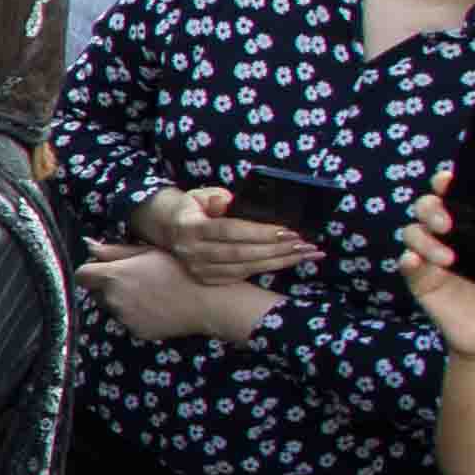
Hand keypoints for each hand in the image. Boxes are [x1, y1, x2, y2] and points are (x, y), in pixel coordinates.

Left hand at [74, 239, 273, 343]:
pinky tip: (156, 306)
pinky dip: (135, 314)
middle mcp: (113, 299)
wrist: (205, 301)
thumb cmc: (179, 270)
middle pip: (95, 292)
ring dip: (120, 300)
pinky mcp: (135, 331)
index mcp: (113, 276)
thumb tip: (89, 245)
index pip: (82, 275)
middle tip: (133, 279)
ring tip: (149, 293)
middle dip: (106, 285)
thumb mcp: (147, 252)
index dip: (92, 271)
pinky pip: (127, 320)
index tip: (105, 268)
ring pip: (111, 307)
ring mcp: (123, 317)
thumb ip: (114, 251)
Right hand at [138, 183, 320, 284]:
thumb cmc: (193, 208)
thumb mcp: (200, 195)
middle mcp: (191, 252)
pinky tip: (288, 262)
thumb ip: (216, 198)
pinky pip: (242, 276)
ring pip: (245, 268)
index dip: (259, 232)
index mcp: (189, 228)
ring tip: (305, 254)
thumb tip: (230, 202)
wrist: (169, 229)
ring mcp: (198, 269)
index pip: (229, 230)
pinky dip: (267, 269)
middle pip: (240, 253)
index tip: (287, 231)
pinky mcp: (207, 279)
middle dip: (276, 249)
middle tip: (305, 244)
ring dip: (278, 261)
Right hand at [402, 170, 474, 354]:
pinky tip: (417, 265)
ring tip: (446, 259)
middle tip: (447, 223)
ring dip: (423, 239)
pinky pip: (407, 264)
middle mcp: (455, 238)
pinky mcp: (421, 280)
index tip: (448, 181)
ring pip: (414, 232)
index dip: (450, 184)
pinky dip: (408, 261)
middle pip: (429, 207)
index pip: (462, 197)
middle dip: (432, 208)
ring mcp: (435, 259)